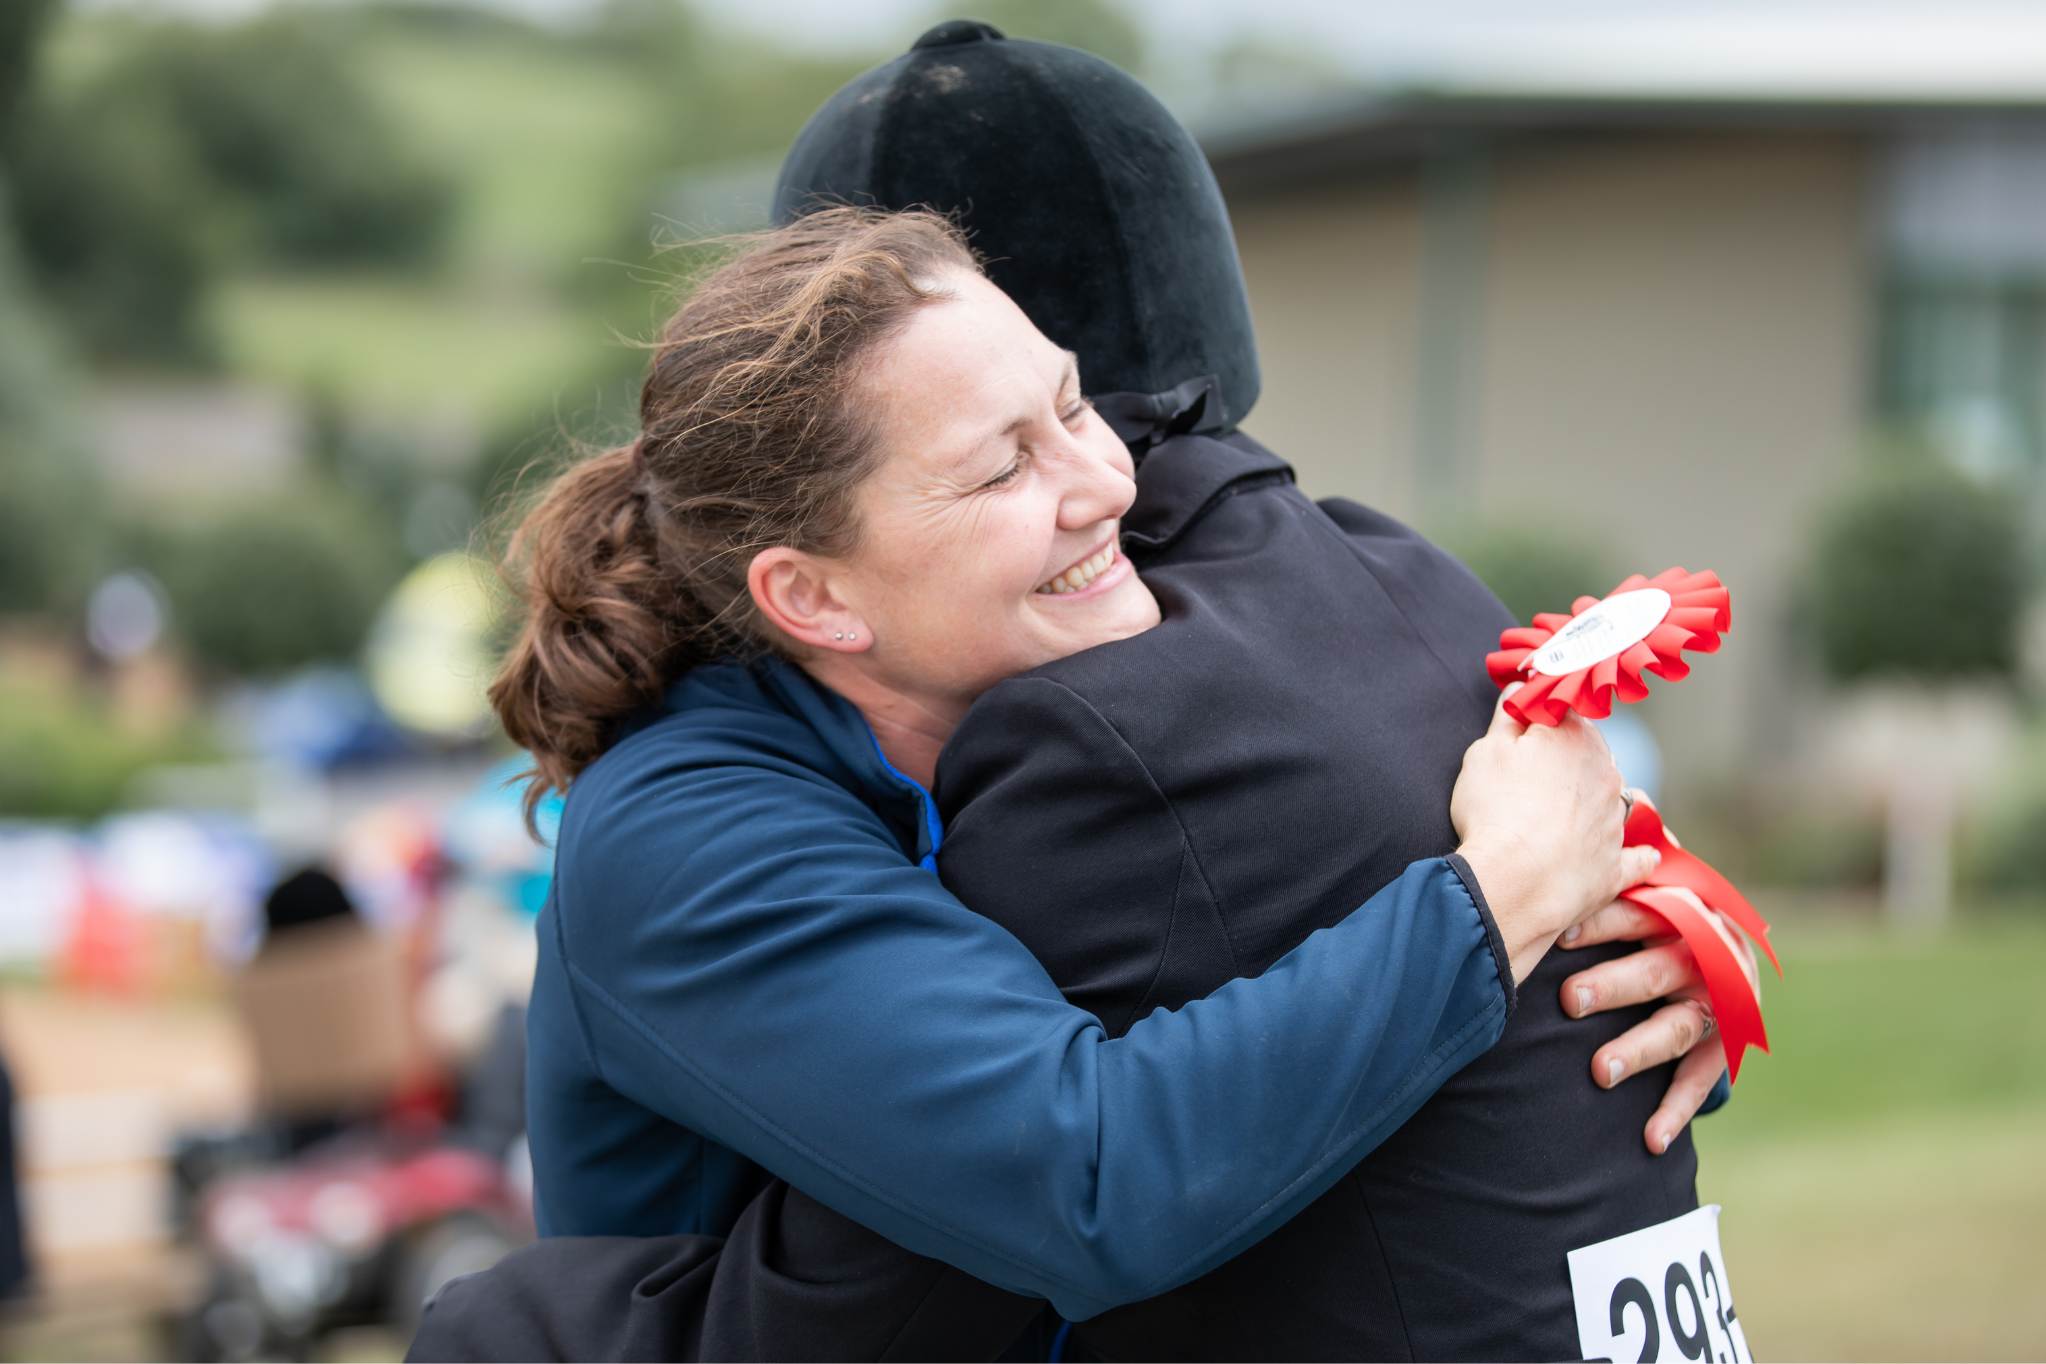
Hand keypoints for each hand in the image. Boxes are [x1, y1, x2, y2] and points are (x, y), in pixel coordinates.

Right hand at [1451, 687, 1661, 981]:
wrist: (1515, 882)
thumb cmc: (1495, 812)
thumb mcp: (1486, 753)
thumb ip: (1506, 719)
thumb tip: (1519, 691)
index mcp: (1574, 737)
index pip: (1565, 710)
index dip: (1543, 717)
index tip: (1526, 725)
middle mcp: (1606, 773)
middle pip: (1594, 753)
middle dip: (1571, 756)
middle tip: (1535, 771)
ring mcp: (1616, 820)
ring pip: (1617, 798)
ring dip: (1601, 799)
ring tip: (1570, 813)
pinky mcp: (1617, 864)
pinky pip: (1636, 857)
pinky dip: (1638, 855)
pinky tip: (1644, 854)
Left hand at [1558, 895, 1760, 1154]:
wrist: (1722, 949)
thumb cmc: (1654, 917)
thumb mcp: (1642, 893)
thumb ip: (1603, 884)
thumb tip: (1539, 873)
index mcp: (1684, 912)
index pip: (1642, 914)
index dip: (1601, 922)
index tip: (1557, 937)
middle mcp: (1707, 957)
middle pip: (1659, 971)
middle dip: (1614, 986)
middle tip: (1569, 999)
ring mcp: (1720, 1005)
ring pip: (1678, 1026)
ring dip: (1639, 1049)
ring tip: (1599, 1070)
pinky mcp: (1727, 1044)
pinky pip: (1703, 1078)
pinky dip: (1677, 1109)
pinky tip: (1650, 1138)